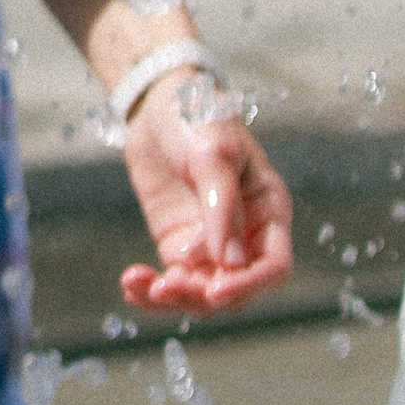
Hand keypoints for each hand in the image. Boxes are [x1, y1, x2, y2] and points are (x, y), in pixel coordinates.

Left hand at [116, 87, 294, 314]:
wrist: (158, 106)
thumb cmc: (198, 119)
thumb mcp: (213, 153)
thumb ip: (222, 205)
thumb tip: (228, 263)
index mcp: (269, 212)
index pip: (273, 266)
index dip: (249, 284)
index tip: (214, 290)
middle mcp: (246, 235)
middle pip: (235, 287)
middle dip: (202, 295)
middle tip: (165, 286)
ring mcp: (210, 244)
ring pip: (201, 292)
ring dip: (174, 298)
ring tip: (141, 286)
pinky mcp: (178, 244)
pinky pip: (172, 279)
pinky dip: (152, 289)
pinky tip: (130, 285)